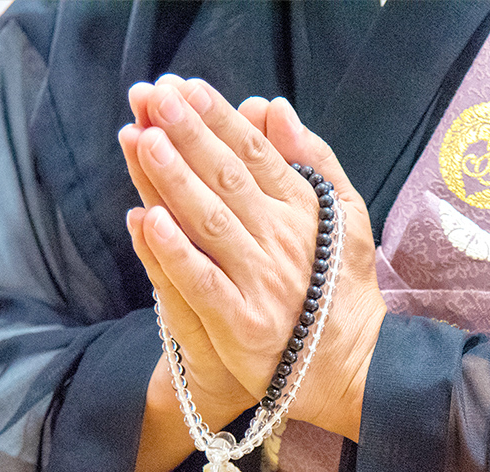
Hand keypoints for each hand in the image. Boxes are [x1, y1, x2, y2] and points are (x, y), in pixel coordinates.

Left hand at [121, 77, 385, 440]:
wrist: (347, 363)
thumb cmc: (340, 288)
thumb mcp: (344, 218)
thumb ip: (314, 162)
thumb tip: (277, 108)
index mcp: (303, 211)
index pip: (256, 155)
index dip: (219, 119)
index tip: (184, 89)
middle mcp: (283, 240)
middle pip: (228, 180)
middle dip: (189, 135)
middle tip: (153, 98)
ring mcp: (262, 282)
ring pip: (211, 223)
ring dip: (174, 181)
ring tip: (143, 141)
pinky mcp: (243, 323)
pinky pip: (204, 283)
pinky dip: (176, 253)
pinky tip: (147, 222)